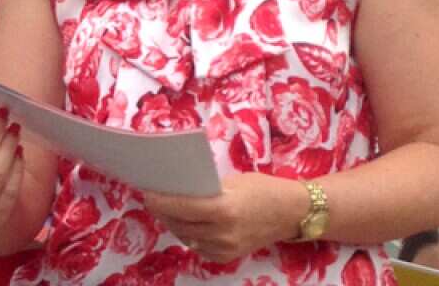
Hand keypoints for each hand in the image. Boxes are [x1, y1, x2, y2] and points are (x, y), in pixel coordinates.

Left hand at [143, 172, 304, 262]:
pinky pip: (198, 247)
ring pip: (186, 237)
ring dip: (173, 223)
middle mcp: (223, 233)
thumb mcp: (231, 182)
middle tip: (153, 198)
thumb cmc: (261, 189)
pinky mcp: (227, 257)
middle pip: (179, 223)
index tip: (146, 193)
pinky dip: (188, 235)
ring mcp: (225, 248)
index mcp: (224, 209)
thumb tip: (174, 188)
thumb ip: (204, 188)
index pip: (181, 207)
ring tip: (166, 209)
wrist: (292, 212)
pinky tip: (186, 223)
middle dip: (163, 211)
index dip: (160, 201)